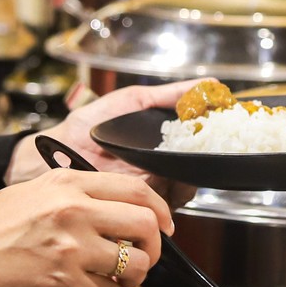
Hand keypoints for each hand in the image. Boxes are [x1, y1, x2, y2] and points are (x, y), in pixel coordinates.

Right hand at [0, 167, 171, 286]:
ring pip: (136, 265)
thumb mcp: (29, 193)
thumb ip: (71, 195)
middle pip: (146, 225)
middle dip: (154, 246)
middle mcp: (75, 212)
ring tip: (114, 277)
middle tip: (144, 256)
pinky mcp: (65, 285)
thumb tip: (109, 209)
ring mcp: (72, 249)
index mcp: (67, 185)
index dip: (160, 209)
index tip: (163, 224)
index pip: (137, 188)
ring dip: (132, 276)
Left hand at [3, 79, 201, 188]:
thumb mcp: (134, 101)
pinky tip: (166, 176)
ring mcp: (151, 187)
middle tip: (206, 145)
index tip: (225, 125)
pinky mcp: (139, 203)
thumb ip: (169, 95)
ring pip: (185, 189)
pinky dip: (171, 193)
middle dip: (205, 161)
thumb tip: (209, 83)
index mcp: (162, 144)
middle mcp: (161, 168)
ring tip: (183, 158)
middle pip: (197, 171)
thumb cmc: (90, 125)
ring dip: (189, 176)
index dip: (215, 139)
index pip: (199, 147)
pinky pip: (165, 203)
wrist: (60, 148)